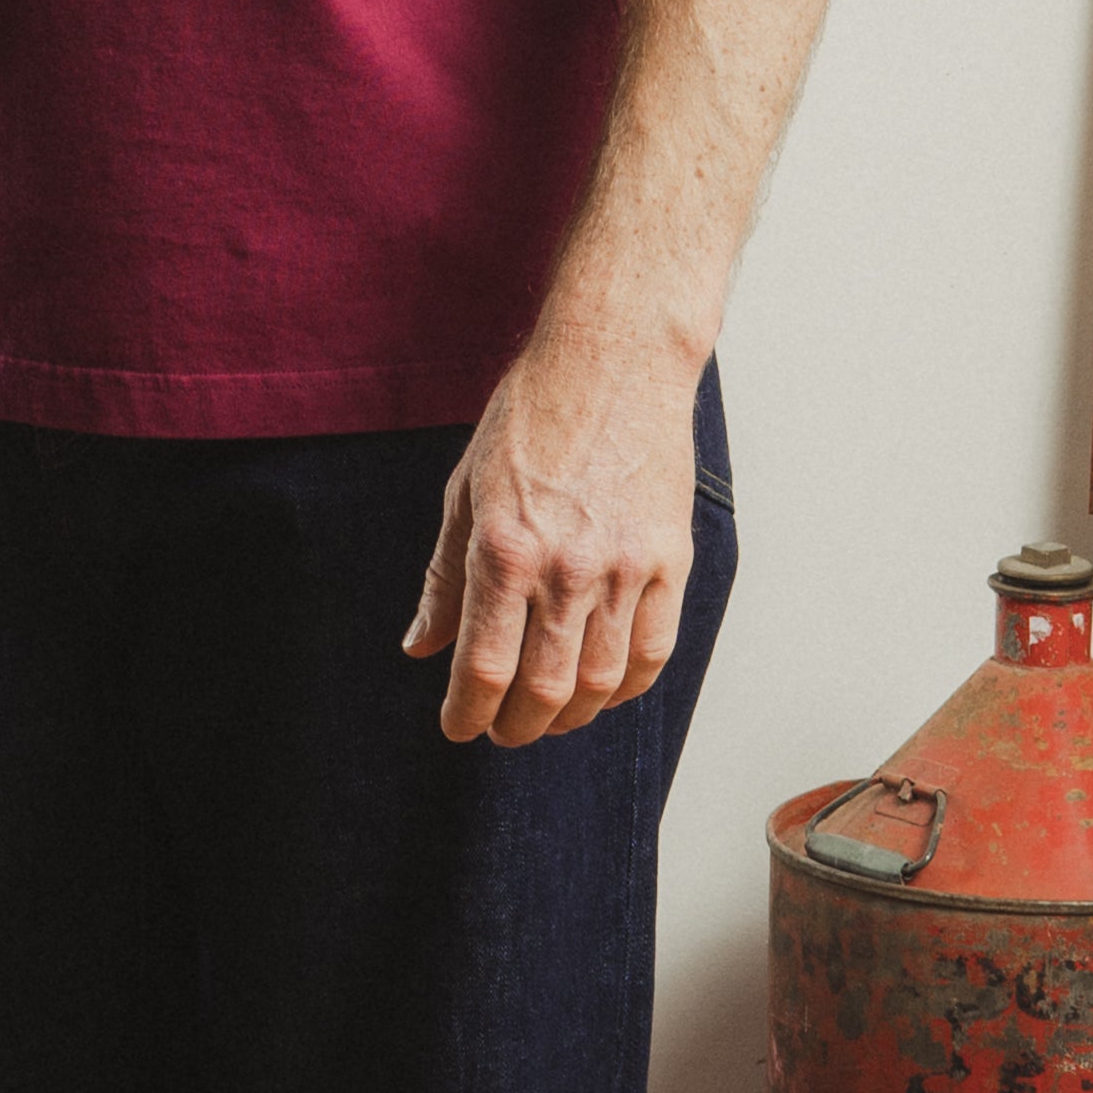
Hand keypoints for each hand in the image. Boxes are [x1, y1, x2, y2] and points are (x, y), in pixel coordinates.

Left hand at [405, 338, 698, 745]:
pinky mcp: (671, 560)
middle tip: (502, 730)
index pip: (484, 667)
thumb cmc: (533, 418)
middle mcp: (567, 567)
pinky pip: (654, 652)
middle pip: (544, 689)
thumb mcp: (466, 492)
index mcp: (505, 548)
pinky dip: (626, 686)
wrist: (615, 362)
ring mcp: (627, 567)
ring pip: (601, 682)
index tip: (460, 727)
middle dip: (517, 726)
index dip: (468, 713)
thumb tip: (421, 646)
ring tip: (549, 716)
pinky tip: (603, 687)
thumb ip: (444, 577)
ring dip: (571, 716)